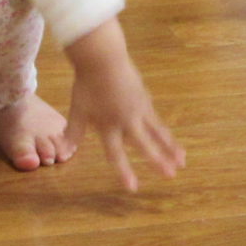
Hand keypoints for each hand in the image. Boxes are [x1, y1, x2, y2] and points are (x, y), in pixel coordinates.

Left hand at [65, 20, 184, 191]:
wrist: (104, 58)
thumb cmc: (87, 84)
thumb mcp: (77, 109)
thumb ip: (74, 132)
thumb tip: (63, 152)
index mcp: (108, 126)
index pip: (116, 154)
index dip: (124, 172)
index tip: (133, 188)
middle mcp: (127, 121)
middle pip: (146, 145)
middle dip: (160, 161)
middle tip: (173, 174)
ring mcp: (139, 109)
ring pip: (158, 132)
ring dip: (171, 147)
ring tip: (182, 159)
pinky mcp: (145, 98)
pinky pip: (155, 119)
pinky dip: (163, 130)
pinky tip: (168, 137)